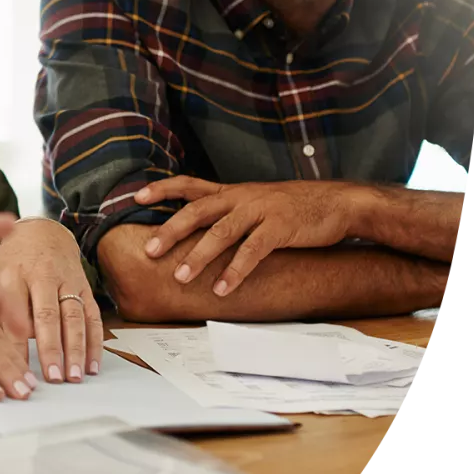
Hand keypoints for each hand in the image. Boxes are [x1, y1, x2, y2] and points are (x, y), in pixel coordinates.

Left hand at [0, 218, 102, 383]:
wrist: (42, 231)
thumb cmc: (13, 261)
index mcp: (13, 274)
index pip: (14, 310)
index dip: (16, 341)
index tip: (17, 369)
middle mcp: (42, 275)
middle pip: (47, 313)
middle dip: (51, 347)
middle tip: (52, 376)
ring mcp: (67, 280)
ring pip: (74, 316)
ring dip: (76, 348)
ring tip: (74, 376)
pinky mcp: (84, 286)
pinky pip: (92, 315)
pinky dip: (95, 342)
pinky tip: (92, 365)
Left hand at [135, 177, 364, 294]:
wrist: (339, 202)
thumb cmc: (294, 207)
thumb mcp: (256, 202)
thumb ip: (228, 213)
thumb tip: (197, 232)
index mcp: (232, 192)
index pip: (189, 184)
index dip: (162, 189)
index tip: (135, 196)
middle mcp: (241, 197)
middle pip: (197, 210)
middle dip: (170, 230)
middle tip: (148, 250)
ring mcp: (261, 211)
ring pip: (222, 232)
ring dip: (199, 255)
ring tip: (181, 276)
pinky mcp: (280, 228)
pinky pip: (252, 251)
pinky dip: (236, 271)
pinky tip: (223, 289)